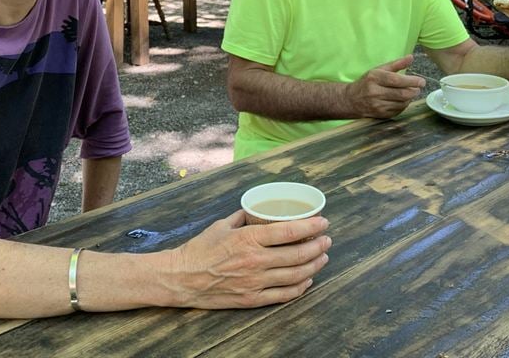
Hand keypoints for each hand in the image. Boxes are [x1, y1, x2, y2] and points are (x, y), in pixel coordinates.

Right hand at [166, 211, 330, 308]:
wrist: (181, 278)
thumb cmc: (200, 249)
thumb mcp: (222, 225)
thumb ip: (244, 216)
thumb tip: (260, 208)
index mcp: (248, 238)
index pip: (289, 231)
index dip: (311, 227)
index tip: (323, 222)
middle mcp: (255, 261)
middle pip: (298, 254)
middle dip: (318, 246)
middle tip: (327, 240)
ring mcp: (255, 282)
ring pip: (295, 275)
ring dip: (314, 266)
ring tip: (323, 257)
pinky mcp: (252, 299)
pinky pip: (283, 295)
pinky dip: (300, 287)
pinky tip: (307, 280)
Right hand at [344, 55, 425, 118]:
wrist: (351, 100)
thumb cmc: (367, 82)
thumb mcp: (378, 70)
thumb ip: (396, 64)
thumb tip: (411, 57)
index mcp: (375, 78)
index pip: (396, 80)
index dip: (411, 81)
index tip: (421, 81)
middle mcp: (375, 92)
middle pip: (401, 94)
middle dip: (414, 91)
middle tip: (418, 87)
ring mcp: (378, 105)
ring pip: (402, 103)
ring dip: (410, 98)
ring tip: (410, 92)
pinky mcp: (381, 115)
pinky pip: (398, 110)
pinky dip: (404, 105)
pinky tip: (402, 100)